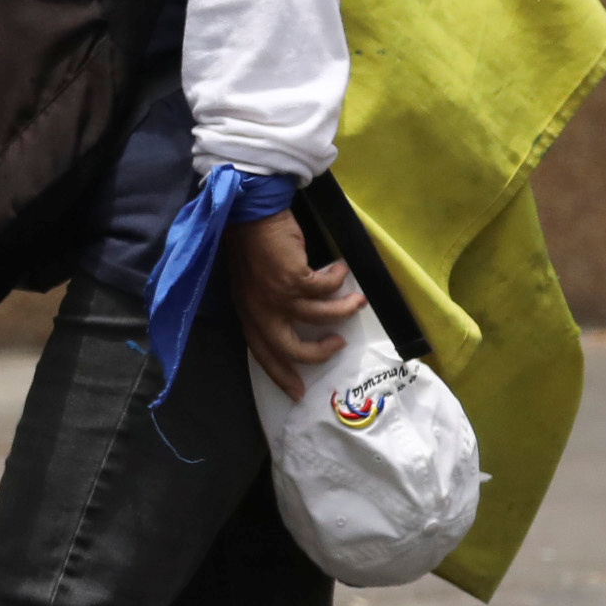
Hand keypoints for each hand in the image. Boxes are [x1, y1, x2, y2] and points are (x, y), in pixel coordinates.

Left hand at [223, 207, 367, 399]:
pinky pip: (326, 289)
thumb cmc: (254, 245)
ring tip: (356, 301)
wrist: (250, 213)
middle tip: (337, 347)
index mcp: (248, 312)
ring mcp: (276, 295)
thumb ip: (269, 305)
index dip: (280, 373)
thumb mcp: (254, 284)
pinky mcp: (293, 279)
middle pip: (289, 348)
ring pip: (319, 317)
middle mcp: (260, 308)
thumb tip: (296, 322)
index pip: (262, 352)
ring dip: (343, 311)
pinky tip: (341, 268)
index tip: (298, 392)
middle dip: (317, 354)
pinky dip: (338, 280)